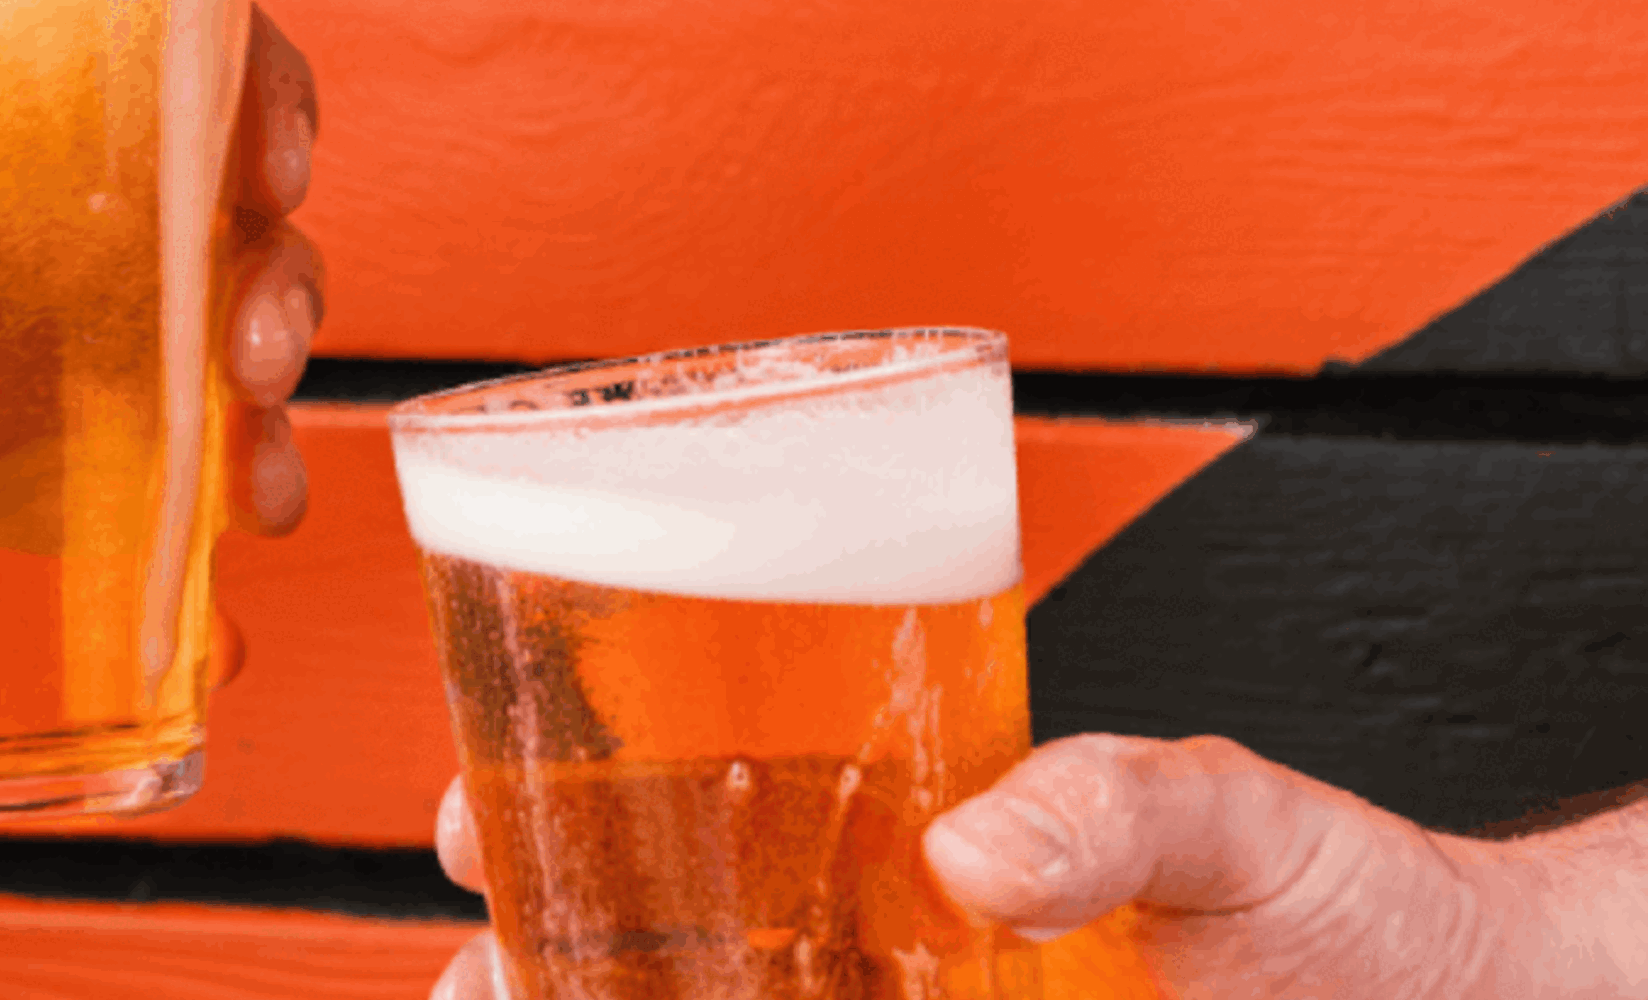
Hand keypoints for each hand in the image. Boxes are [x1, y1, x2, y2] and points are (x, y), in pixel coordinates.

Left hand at [0, 11, 318, 538]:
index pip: (121, 47)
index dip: (236, 83)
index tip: (259, 151)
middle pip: (195, 198)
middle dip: (272, 263)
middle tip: (252, 339)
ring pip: (179, 336)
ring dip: (254, 397)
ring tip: (255, 469)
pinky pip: (101, 472)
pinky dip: (180, 512)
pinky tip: (218, 556)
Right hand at [427, 735, 1647, 999]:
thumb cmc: (1349, 902)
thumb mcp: (1235, 812)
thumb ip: (1117, 800)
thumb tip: (968, 849)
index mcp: (899, 844)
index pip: (689, 811)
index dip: (556, 810)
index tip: (471, 815)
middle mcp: (873, 956)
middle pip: (653, 959)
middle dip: (532, 969)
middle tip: (476, 983)